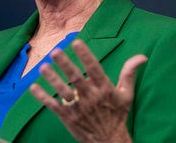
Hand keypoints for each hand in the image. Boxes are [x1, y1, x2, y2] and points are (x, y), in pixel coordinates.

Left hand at [29, 39, 147, 142]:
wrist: (109, 142)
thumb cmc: (118, 115)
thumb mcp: (127, 94)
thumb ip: (129, 73)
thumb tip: (142, 56)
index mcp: (105, 89)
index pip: (95, 69)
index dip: (85, 55)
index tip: (77, 42)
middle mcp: (91, 97)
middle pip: (76, 78)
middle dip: (65, 64)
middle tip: (55, 51)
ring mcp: (78, 108)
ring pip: (63, 91)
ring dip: (52, 79)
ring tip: (43, 67)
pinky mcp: (68, 117)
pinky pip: (53, 106)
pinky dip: (43, 97)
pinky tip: (33, 87)